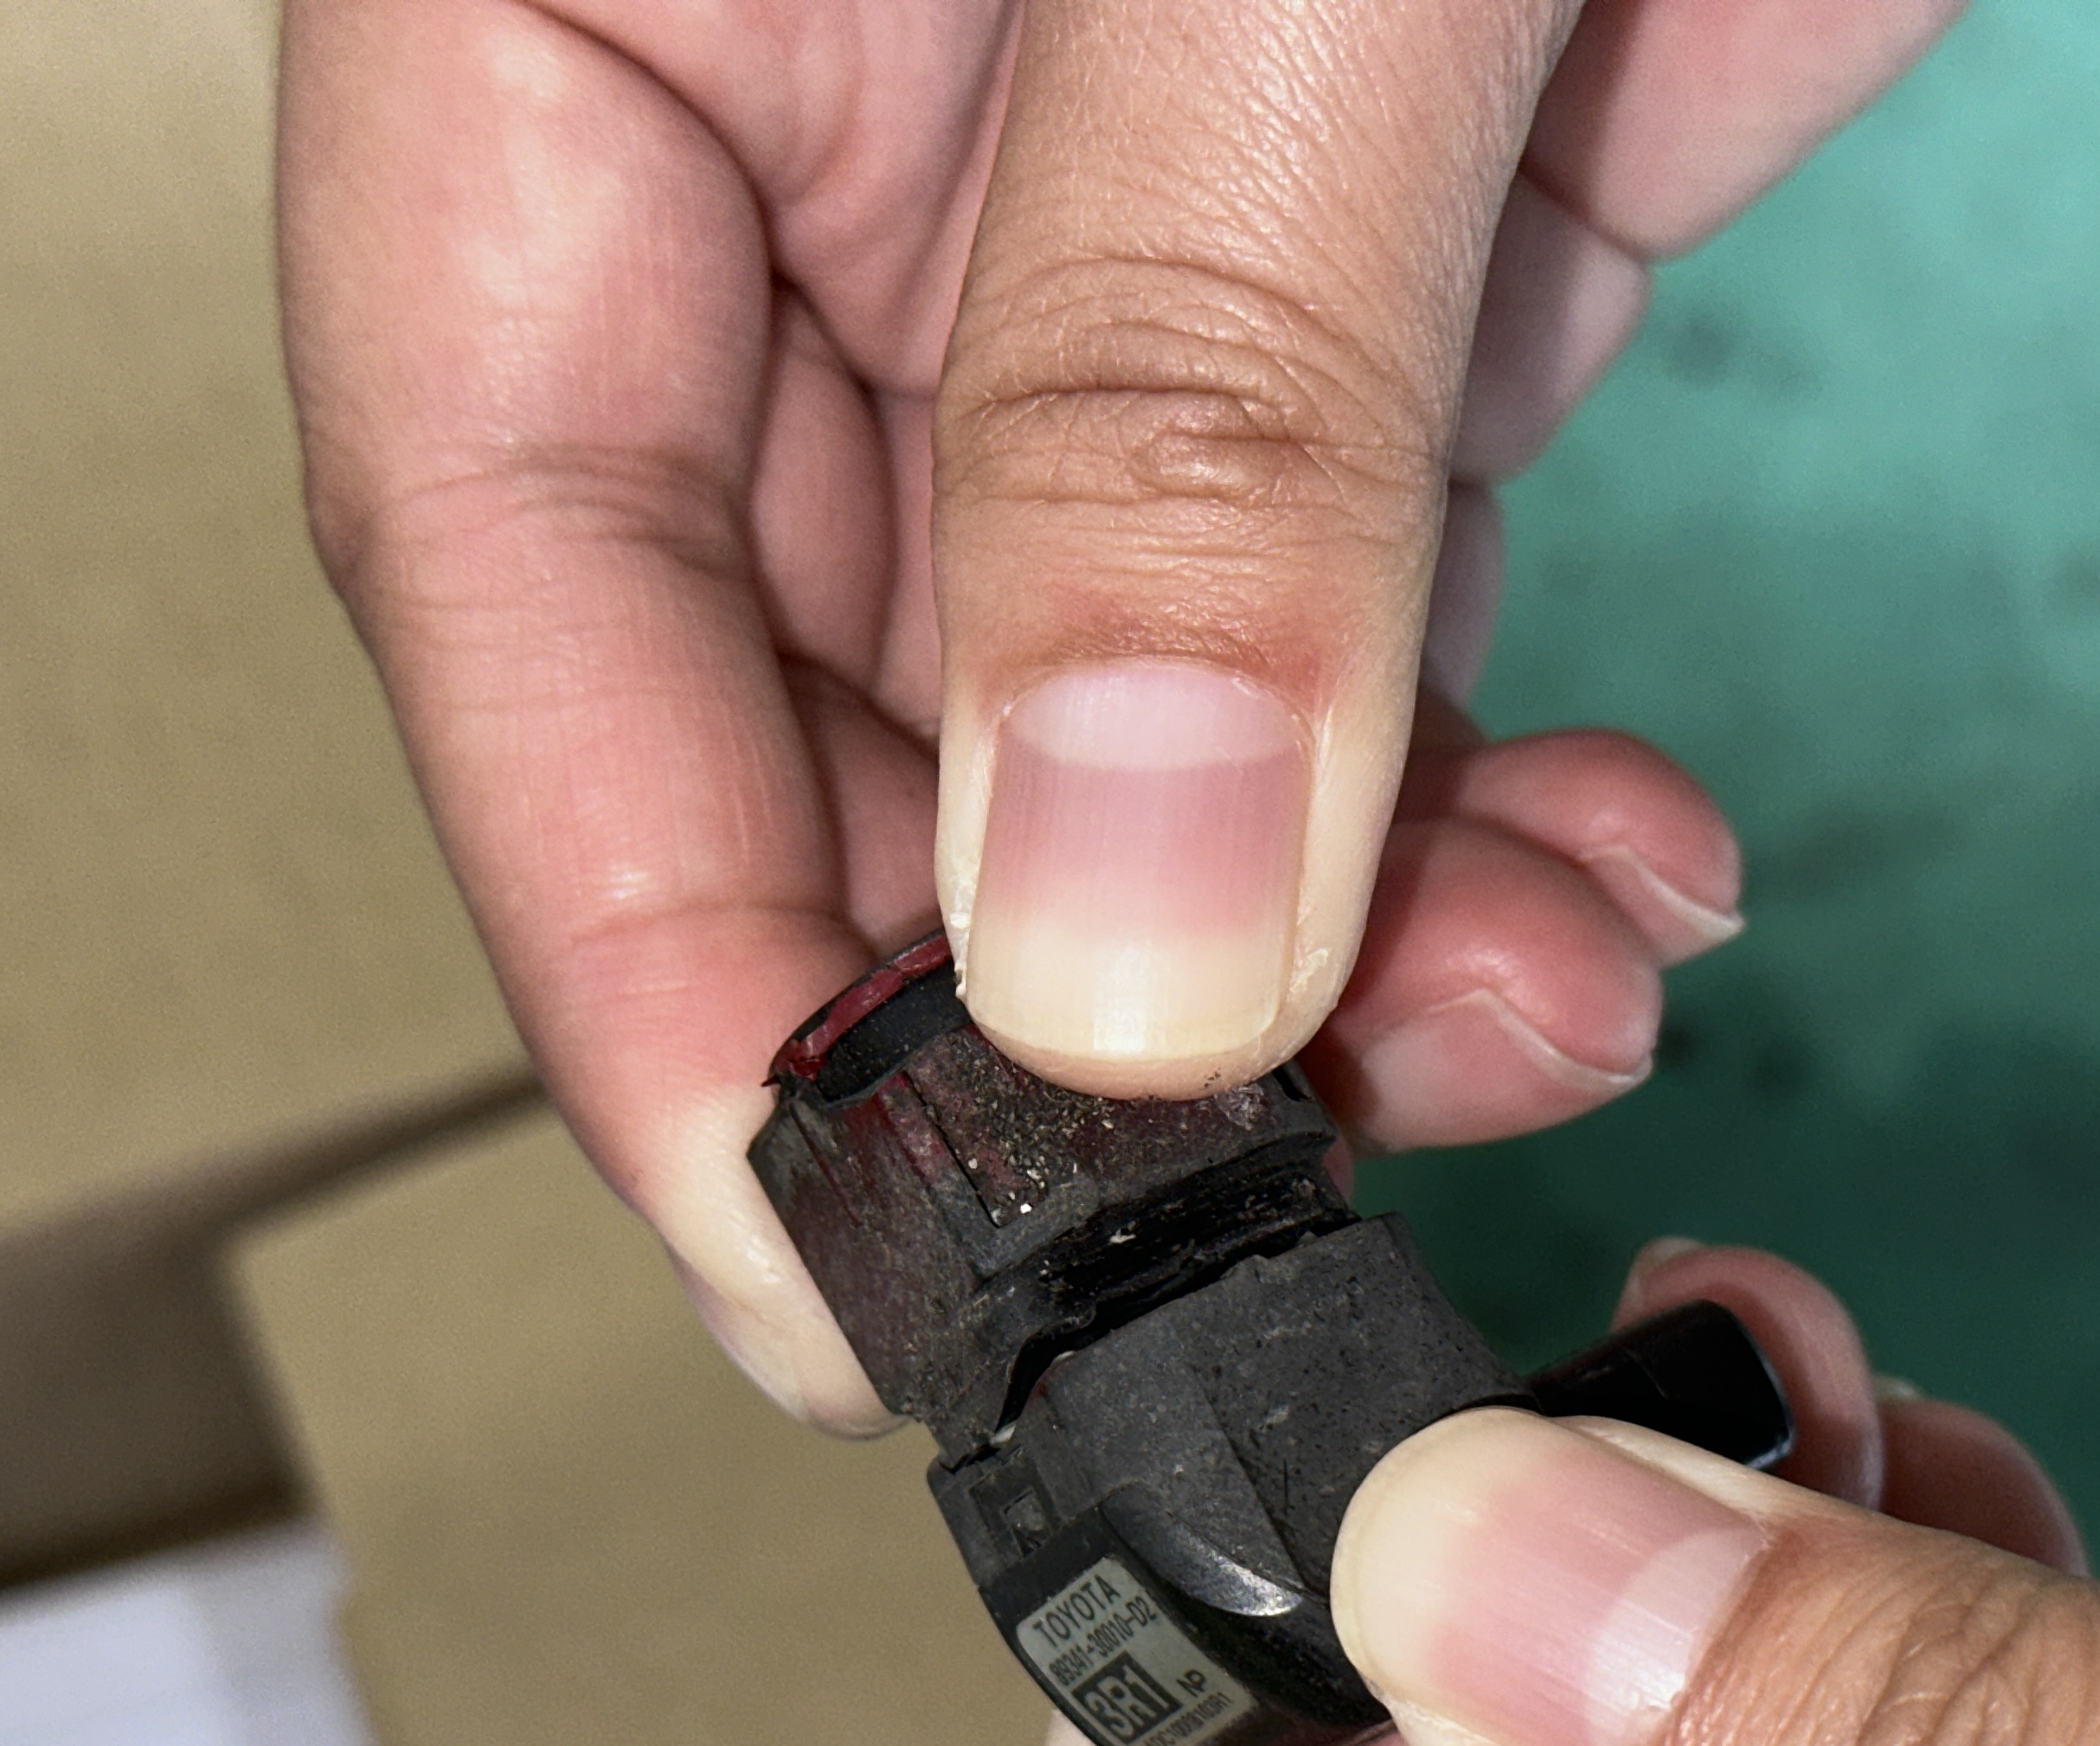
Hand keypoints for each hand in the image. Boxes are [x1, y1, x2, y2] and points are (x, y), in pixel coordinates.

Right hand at [278, 0, 1958, 1423]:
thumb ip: (1177, 375)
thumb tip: (1116, 917)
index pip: (510, 543)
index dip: (644, 949)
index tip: (822, 1265)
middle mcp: (825, 125)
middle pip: (806, 690)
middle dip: (1029, 995)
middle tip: (1250, 1197)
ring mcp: (1121, 216)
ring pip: (1105, 721)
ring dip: (1294, 950)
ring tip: (1519, 1020)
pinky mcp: (1394, 261)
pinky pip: (1350, 635)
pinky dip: (1456, 820)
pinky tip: (1590, 900)